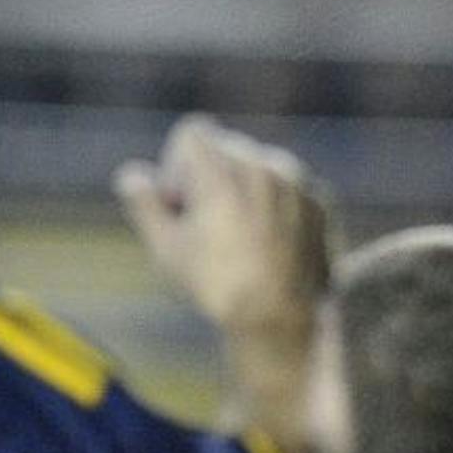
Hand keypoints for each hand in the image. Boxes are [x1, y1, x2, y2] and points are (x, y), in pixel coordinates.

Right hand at [116, 117, 331, 335]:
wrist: (281, 319)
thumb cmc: (218, 285)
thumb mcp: (166, 248)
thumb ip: (145, 204)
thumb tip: (132, 175)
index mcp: (221, 170)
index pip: (193, 132)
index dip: (177, 166)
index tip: (182, 206)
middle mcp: (263, 165)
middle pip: (225, 148)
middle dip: (209, 177)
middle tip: (206, 226)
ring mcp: (297, 182)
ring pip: (259, 165)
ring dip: (243, 189)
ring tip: (239, 238)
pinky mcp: (320, 201)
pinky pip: (288, 186)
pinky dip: (273, 204)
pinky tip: (268, 245)